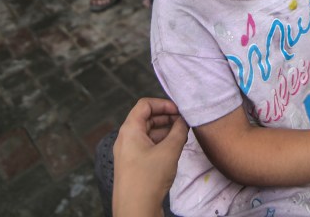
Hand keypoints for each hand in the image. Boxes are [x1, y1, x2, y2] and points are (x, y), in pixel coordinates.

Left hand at [114, 98, 188, 216]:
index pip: (145, 105)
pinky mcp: (132, 165)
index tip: (179, 111)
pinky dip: (160, 143)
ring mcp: (128, 152)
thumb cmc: (149, 178)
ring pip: (147, 133)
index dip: (163, 104)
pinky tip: (173, 149)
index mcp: (129, 129)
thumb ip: (179, 131)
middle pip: (146, 118)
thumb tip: (184, 121)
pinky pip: (147, 146)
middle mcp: (125, 138)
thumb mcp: (169, 151)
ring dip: (164, 131)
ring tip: (182, 136)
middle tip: (184, 122)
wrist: (135, 210)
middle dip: (166, 118)